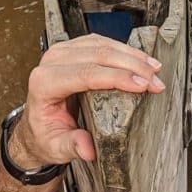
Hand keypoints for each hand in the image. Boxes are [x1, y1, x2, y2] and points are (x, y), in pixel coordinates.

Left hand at [17, 34, 164, 165]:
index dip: (118, 77)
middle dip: (133, 67)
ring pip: (102, 44)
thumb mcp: (56, 147)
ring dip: (132, 56)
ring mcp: (61, 51)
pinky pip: (101, 42)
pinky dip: (124, 51)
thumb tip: (87, 148)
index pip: (86, 74)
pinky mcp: (72, 48)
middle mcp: (51, 62)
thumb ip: (71, 146)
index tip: (143, 85)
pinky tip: (141, 60)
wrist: (36, 125)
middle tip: (156, 83)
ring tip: (154, 70)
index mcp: (44, 83)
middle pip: (98, 55)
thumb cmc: (45, 135)